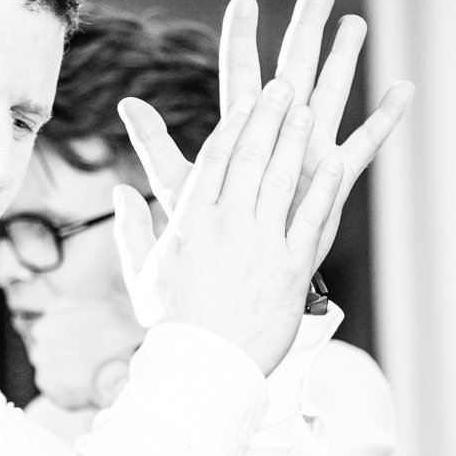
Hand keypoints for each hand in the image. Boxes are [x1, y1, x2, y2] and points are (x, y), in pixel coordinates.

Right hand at [113, 76, 338, 373]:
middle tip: (282, 87)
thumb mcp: (141, 273)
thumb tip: (120, 192)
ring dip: (294, 140)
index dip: (233, 127)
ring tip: (306, 110)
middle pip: (248, 159)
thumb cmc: (171, 324)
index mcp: (190, 224)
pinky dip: (323, 188)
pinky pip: (309, 219)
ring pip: (279, 180)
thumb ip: (130, 228)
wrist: (200, 367)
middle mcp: (225, 226)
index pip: (213, 162)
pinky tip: (335, 161)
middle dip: (267, 118)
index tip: (247, 100)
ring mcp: (259, 245)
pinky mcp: (289, 268)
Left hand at [125, 0, 413, 268]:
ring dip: (343, 60)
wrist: (240, 279)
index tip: (243, 2)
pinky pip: (363, 144)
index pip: (240, 75)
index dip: (241, 40)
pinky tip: (403, 89)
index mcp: (241, 133)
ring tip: (356, 23)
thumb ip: (155, 144)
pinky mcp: (332, 178)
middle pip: (292, 71)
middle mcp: (277, 134)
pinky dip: (383, 118)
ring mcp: (308, 151)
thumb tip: (126, 103)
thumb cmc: (207, 235)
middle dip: (304, 32)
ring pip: (329, 95)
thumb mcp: (179, 187)